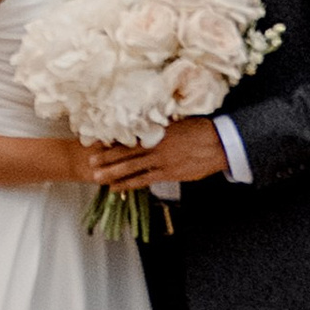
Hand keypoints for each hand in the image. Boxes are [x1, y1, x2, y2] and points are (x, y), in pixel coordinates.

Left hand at [88, 119, 228, 190]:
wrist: (220, 143)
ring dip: (113, 173)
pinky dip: (129, 184)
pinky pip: (145, 180)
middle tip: (90, 162)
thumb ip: (162, 124)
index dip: (113, 142)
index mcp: (157, 132)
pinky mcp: (169, 174)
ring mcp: (161, 162)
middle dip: (107, 159)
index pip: (130, 137)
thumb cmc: (201, 129)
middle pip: (126, 153)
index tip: (98, 143)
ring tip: (97, 177)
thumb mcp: (179, 121)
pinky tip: (117, 188)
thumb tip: (149, 121)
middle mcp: (156, 147)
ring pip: (132, 168)